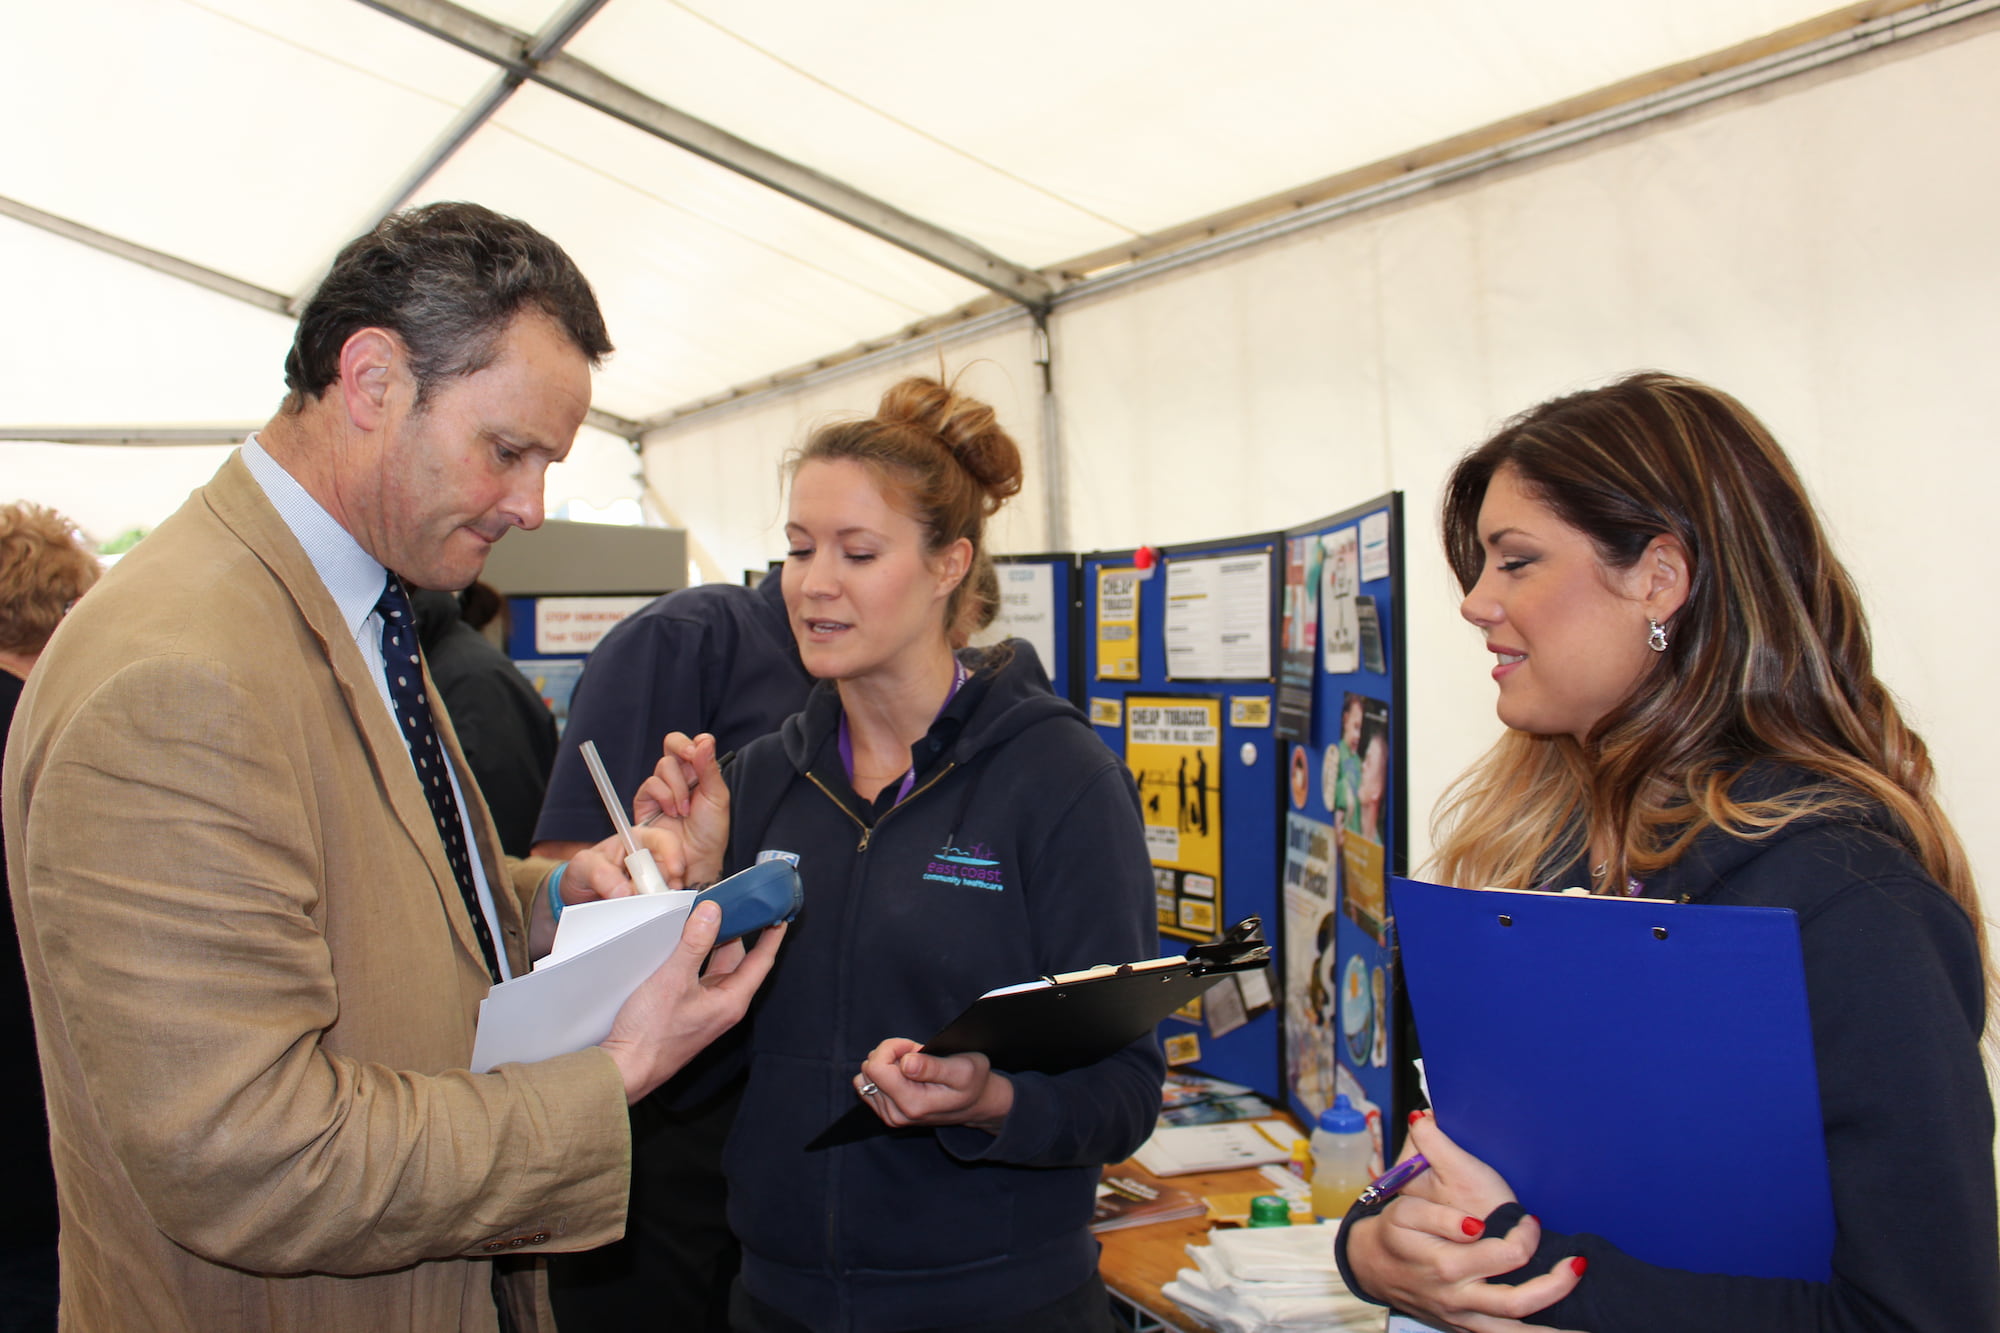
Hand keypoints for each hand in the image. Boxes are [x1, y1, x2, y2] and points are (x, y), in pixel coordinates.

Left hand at [527, 833, 661, 957]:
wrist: (578, 899)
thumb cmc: (582, 874)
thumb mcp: (583, 866)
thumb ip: (600, 873)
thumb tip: (624, 892)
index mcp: (638, 841)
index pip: (665, 841)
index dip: (674, 854)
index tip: (675, 872)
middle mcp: (652, 861)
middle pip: (674, 871)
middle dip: (666, 887)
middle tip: (653, 901)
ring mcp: (655, 884)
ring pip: (670, 893)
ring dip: (661, 905)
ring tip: (643, 913)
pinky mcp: (654, 904)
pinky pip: (663, 910)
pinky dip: (657, 916)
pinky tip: (646, 920)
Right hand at [599, 900, 784, 1103]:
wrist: (626, 1068)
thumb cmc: (650, 1035)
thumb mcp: (673, 979)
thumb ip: (694, 943)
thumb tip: (713, 912)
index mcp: (731, 1000)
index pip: (761, 961)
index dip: (772, 935)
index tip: (779, 912)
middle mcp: (723, 1006)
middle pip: (739, 961)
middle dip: (737, 932)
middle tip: (733, 904)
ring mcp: (706, 1009)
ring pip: (717, 968)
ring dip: (714, 944)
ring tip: (707, 917)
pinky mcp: (688, 1011)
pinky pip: (700, 977)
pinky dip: (698, 957)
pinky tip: (685, 945)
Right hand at [633, 732, 729, 887]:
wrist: (696, 858)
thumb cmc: (710, 831)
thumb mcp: (717, 797)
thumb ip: (709, 768)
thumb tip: (704, 740)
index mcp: (700, 772)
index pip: (695, 743)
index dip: (696, 742)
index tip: (700, 751)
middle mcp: (681, 776)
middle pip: (673, 743)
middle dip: (682, 748)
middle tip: (691, 758)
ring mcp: (663, 787)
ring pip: (664, 765)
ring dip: (677, 786)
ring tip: (684, 809)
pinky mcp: (647, 800)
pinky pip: (651, 784)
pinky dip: (664, 796)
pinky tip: (672, 811)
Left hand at [852, 1037, 1013, 1133]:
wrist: (975, 1104)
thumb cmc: (972, 1082)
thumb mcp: (963, 1069)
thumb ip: (932, 1067)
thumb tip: (905, 1063)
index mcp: (913, 1103)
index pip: (876, 1067)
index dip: (893, 1047)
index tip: (915, 1047)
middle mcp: (897, 1114)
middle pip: (869, 1070)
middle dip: (891, 1053)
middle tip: (918, 1056)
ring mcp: (890, 1116)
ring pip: (865, 1077)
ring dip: (887, 1063)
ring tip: (913, 1066)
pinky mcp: (886, 1113)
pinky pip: (867, 1085)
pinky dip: (883, 1074)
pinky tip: (904, 1074)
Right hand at [1342, 1113, 1586, 1332]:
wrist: (1375, 1270)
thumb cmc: (1398, 1233)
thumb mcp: (1405, 1197)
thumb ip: (1425, 1158)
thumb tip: (1427, 1118)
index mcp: (1435, 1255)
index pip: (1478, 1240)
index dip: (1514, 1232)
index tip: (1529, 1218)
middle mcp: (1450, 1289)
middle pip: (1509, 1293)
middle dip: (1545, 1272)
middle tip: (1564, 1252)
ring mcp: (1462, 1312)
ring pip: (1513, 1318)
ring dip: (1553, 1308)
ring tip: (1582, 1290)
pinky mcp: (1470, 1325)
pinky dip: (1542, 1332)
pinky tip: (1572, 1330)